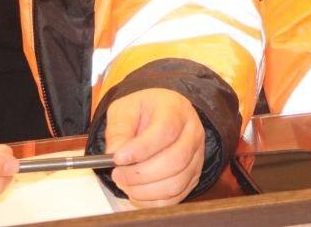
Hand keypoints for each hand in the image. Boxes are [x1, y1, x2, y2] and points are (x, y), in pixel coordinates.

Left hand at [104, 88, 205, 206]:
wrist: (161, 115)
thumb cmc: (143, 112)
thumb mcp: (124, 110)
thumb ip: (118, 130)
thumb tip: (114, 154)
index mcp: (175, 109)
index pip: (165, 130)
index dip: (142, 149)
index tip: (118, 158)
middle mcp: (192, 132)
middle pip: (175, 160)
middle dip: (141, 174)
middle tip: (118, 175)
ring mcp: (196, 156)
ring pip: (176, 182)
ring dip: (146, 190)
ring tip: (125, 183)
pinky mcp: (193, 176)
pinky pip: (176, 196)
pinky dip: (153, 200)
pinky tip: (137, 192)